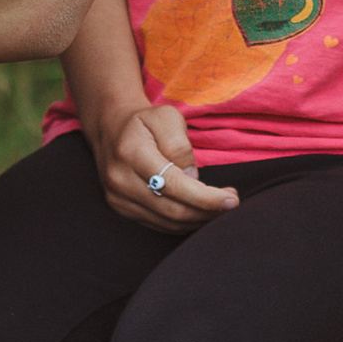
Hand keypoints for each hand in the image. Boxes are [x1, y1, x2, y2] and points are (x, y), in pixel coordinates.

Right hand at [93, 101, 237, 231]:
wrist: (110, 129)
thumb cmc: (144, 122)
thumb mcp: (166, 116)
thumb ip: (181, 146)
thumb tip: (193, 179)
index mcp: (131, 153)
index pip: (173, 185)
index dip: (205, 198)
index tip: (232, 200)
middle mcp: (120, 180)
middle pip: (172, 209)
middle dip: (207, 211)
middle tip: (231, 203)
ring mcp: (118, 199)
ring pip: (167, 222)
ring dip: (198, 219)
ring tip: (218, 207)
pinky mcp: (121, 209)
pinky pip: (159, 224)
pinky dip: (183, 222)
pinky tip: (199, 211)